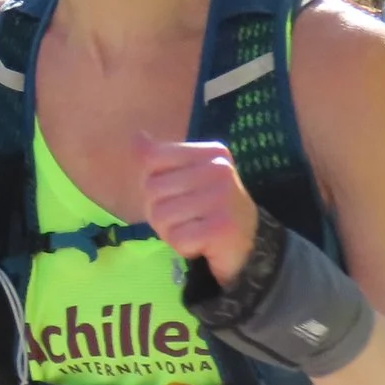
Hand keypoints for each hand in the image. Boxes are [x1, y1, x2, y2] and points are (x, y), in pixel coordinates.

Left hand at [134, 133, 257, 283]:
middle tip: (186, 219)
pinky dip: (183, 247)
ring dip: (170, 232)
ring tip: (194, 232)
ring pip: (161, 215)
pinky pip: (177, 238)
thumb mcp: (183, 178)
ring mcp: (222, 198)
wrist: (246, 247)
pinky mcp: (221, 228)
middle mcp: (220, 169)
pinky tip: (202, 245)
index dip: (152, 183)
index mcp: (211, 153)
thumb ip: (158, 158)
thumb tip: (137, 137)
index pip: (152, 158)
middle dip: (159, 211)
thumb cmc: (207, 210)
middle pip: (152, 189)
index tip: (176, 194)